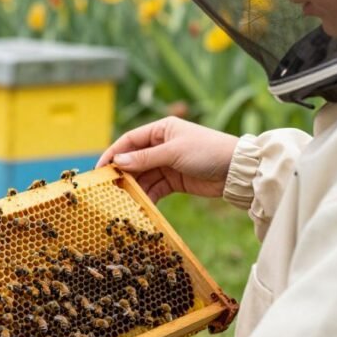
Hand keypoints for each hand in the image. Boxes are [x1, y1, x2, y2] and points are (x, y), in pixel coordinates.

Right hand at [97, 117, 238, 202]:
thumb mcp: (173, 152)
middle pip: (134, 160)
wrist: (237, 171)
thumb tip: (118, 162)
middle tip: (108, 189)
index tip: (100, 169)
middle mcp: (162, 145)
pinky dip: (148, 197)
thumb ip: (145, 158)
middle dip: (122, 174)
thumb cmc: (207, 151)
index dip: (113, 154)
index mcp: (161, 130)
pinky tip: (141, 206)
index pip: (129, 141)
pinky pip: (155, 188)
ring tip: (124, 201)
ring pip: (143, 176)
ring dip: (135, 188)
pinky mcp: (175, 180)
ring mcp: (168, 163)